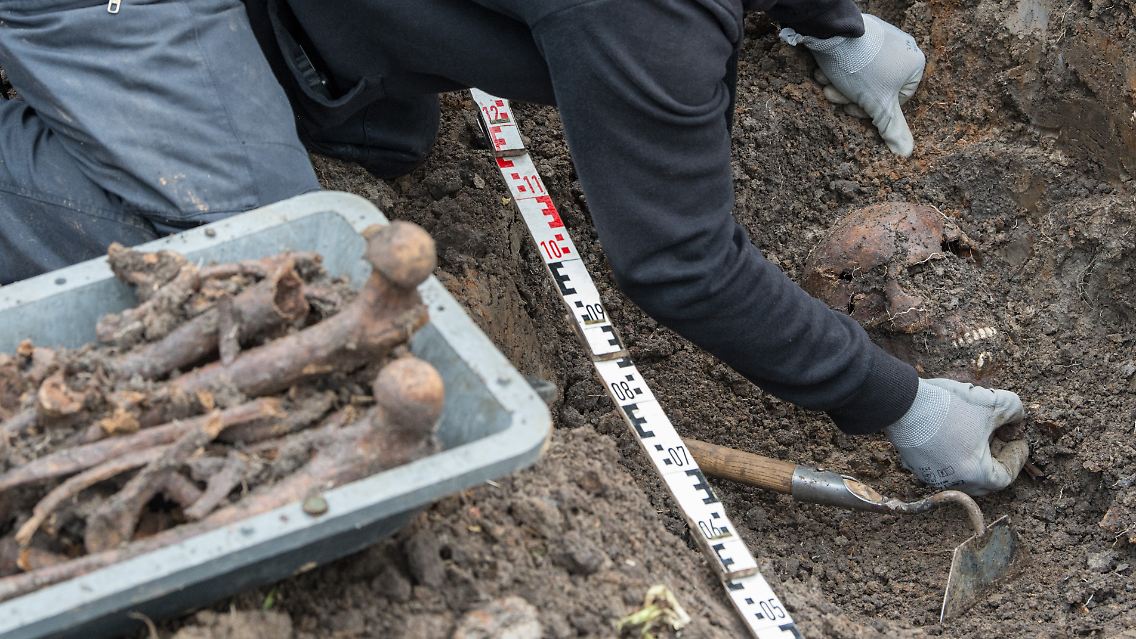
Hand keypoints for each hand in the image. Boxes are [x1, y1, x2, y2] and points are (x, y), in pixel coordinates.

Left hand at [780, 14, 925, 156]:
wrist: (831, 32)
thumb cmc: (860, 68)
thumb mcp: (877, 104)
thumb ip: (892, 127)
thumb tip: (907, 154)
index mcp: (914, 64)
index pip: (894, 100)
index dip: (870, 109)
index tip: (852, 108)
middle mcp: (901, 49)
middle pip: (874, 89)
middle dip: (849, 96)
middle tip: (832, 93)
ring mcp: (881, 40)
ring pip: (859, 76)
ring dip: (838, 85)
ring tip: (826, 81)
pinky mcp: (861, 35)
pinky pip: (852, 60)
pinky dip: (837, 69)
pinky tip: (824, 71)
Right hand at [886, 378, 1029, 495]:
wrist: (901, 402)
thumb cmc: (948, 407)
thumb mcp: (992, 403)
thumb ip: (1015, 412)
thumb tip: (1016, 420)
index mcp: (975, 475)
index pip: (1006, 475)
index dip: (1017, 456)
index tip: (1019, 438)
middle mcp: (952, 482)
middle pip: (984, 479)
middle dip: (996, 457)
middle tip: (1000, 436)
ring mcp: (931, 475)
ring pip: (962, 472)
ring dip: (975, 454)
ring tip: (978, 431)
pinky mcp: (915, 464)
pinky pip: (943, 465)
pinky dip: (955, 452)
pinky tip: (954, 430)